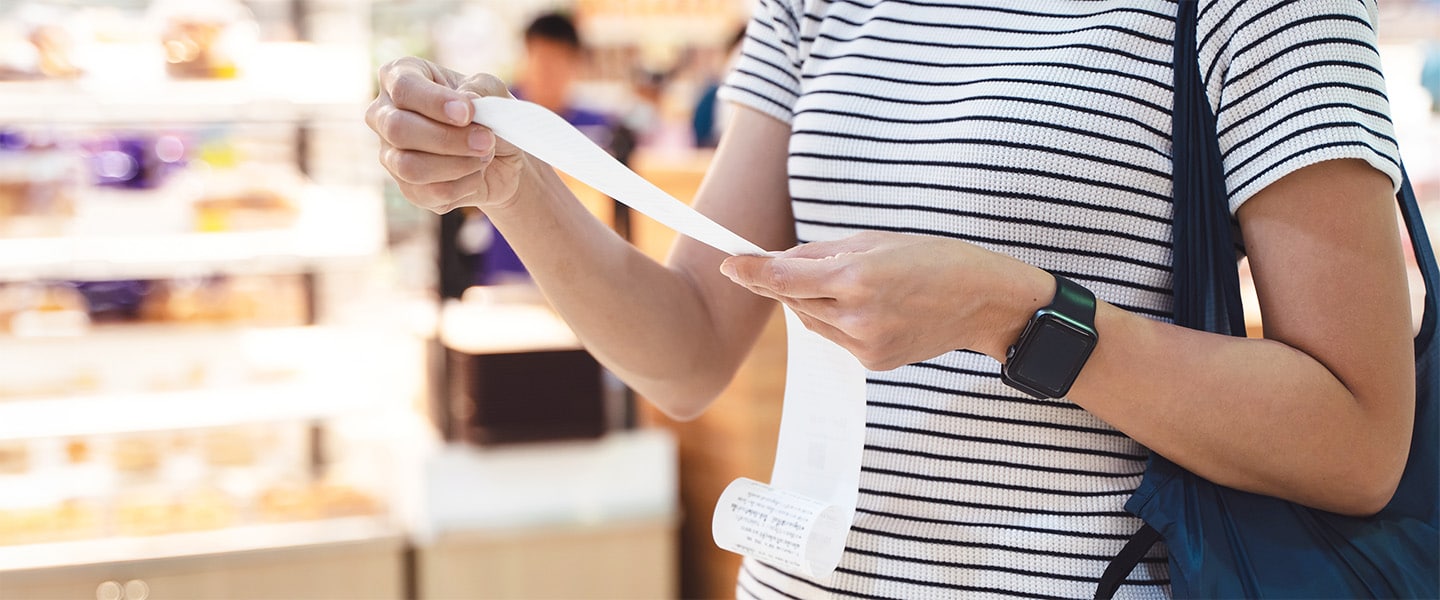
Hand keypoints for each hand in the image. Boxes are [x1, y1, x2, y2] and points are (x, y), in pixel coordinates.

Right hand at [365, 57, 527, 212]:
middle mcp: (385, 114)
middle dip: (447, 139)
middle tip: (486, 140)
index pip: (403, 87)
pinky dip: (462, 185)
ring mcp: (391, 154)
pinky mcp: (407, 187)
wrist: (503, 156)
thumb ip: (481, 89)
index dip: (435, 102)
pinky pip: (428, 192)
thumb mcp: (493, 91)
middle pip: (397, 129)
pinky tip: (476, 174)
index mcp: (401, 75)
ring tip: (484, 155)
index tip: (468, 113)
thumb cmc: (489, 112)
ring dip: (457, 164)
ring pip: (409, 166)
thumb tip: (467, 100)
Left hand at [719, 232, 1051, 369]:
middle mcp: (857, 315)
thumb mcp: (876, 241)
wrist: (983, 301)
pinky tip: (868, 307)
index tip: (729, 264)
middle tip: (793, 264)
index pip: (785, 278)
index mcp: (857, 276)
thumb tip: (781, 261)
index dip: (752, 272)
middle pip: (794, 300)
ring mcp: (865, 344)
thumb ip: (823, 253)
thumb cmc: (934, 259)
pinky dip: (838, 320)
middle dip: (786, 281)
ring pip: (812, 321)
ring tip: (850, 282)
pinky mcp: (873, 363)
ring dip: (813, 301)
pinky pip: (836, 338)